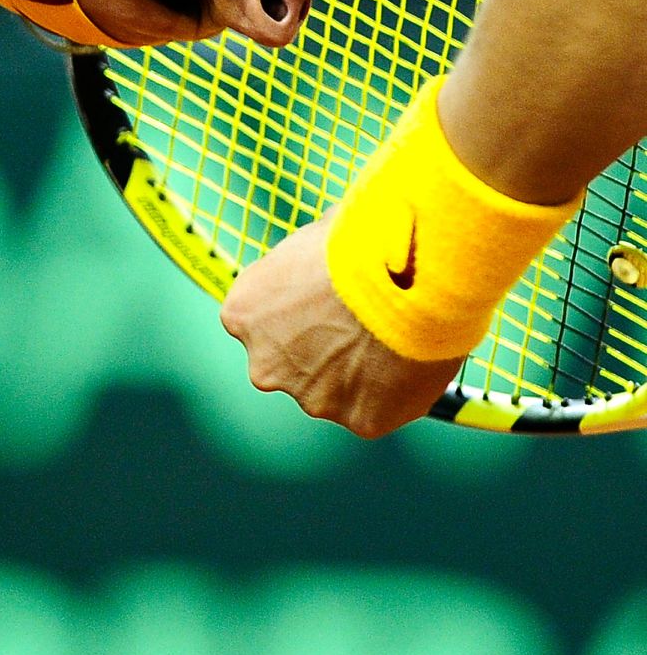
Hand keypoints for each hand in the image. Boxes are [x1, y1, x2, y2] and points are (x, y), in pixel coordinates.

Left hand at [220, 209, 462, 438]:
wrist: (408, 273)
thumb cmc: (363, 239)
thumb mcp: (318, 233)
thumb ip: (307, 256)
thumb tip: (328, 238)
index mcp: (242, 312)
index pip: (260, 320)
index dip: (298, 308)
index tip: (326, 297)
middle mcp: (264, 363)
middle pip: (290, 361)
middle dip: (321, 347)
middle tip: (362, 320)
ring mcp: (311, 398)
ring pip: (334, 388)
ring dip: (359, 369)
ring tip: (395, 333)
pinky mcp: (360, 421)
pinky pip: (377, 406)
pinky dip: (395, 388)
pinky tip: (412, 356)